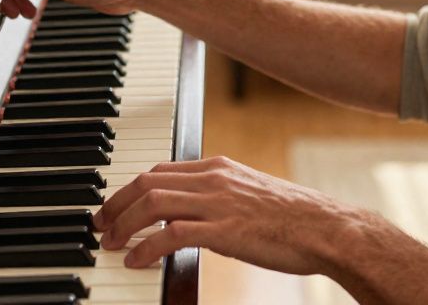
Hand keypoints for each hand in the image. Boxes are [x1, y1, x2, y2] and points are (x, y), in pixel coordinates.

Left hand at [92, 156, 350, 274]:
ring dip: (124, 223)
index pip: (159, 169)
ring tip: (111, 243)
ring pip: (152, 203)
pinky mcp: (224, 229)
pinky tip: (135, 260)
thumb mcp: (250, 196)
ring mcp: (218, 202)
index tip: (114, 206)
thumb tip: (192, 216)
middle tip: (100, 224)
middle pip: (147, 181)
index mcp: (219, 167)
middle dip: (115, 203)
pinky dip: (146, 247)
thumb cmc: (296, 218)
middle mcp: (214, 178)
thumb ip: (220, 197)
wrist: (328, 228)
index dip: (130, 188)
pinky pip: (171, 234)